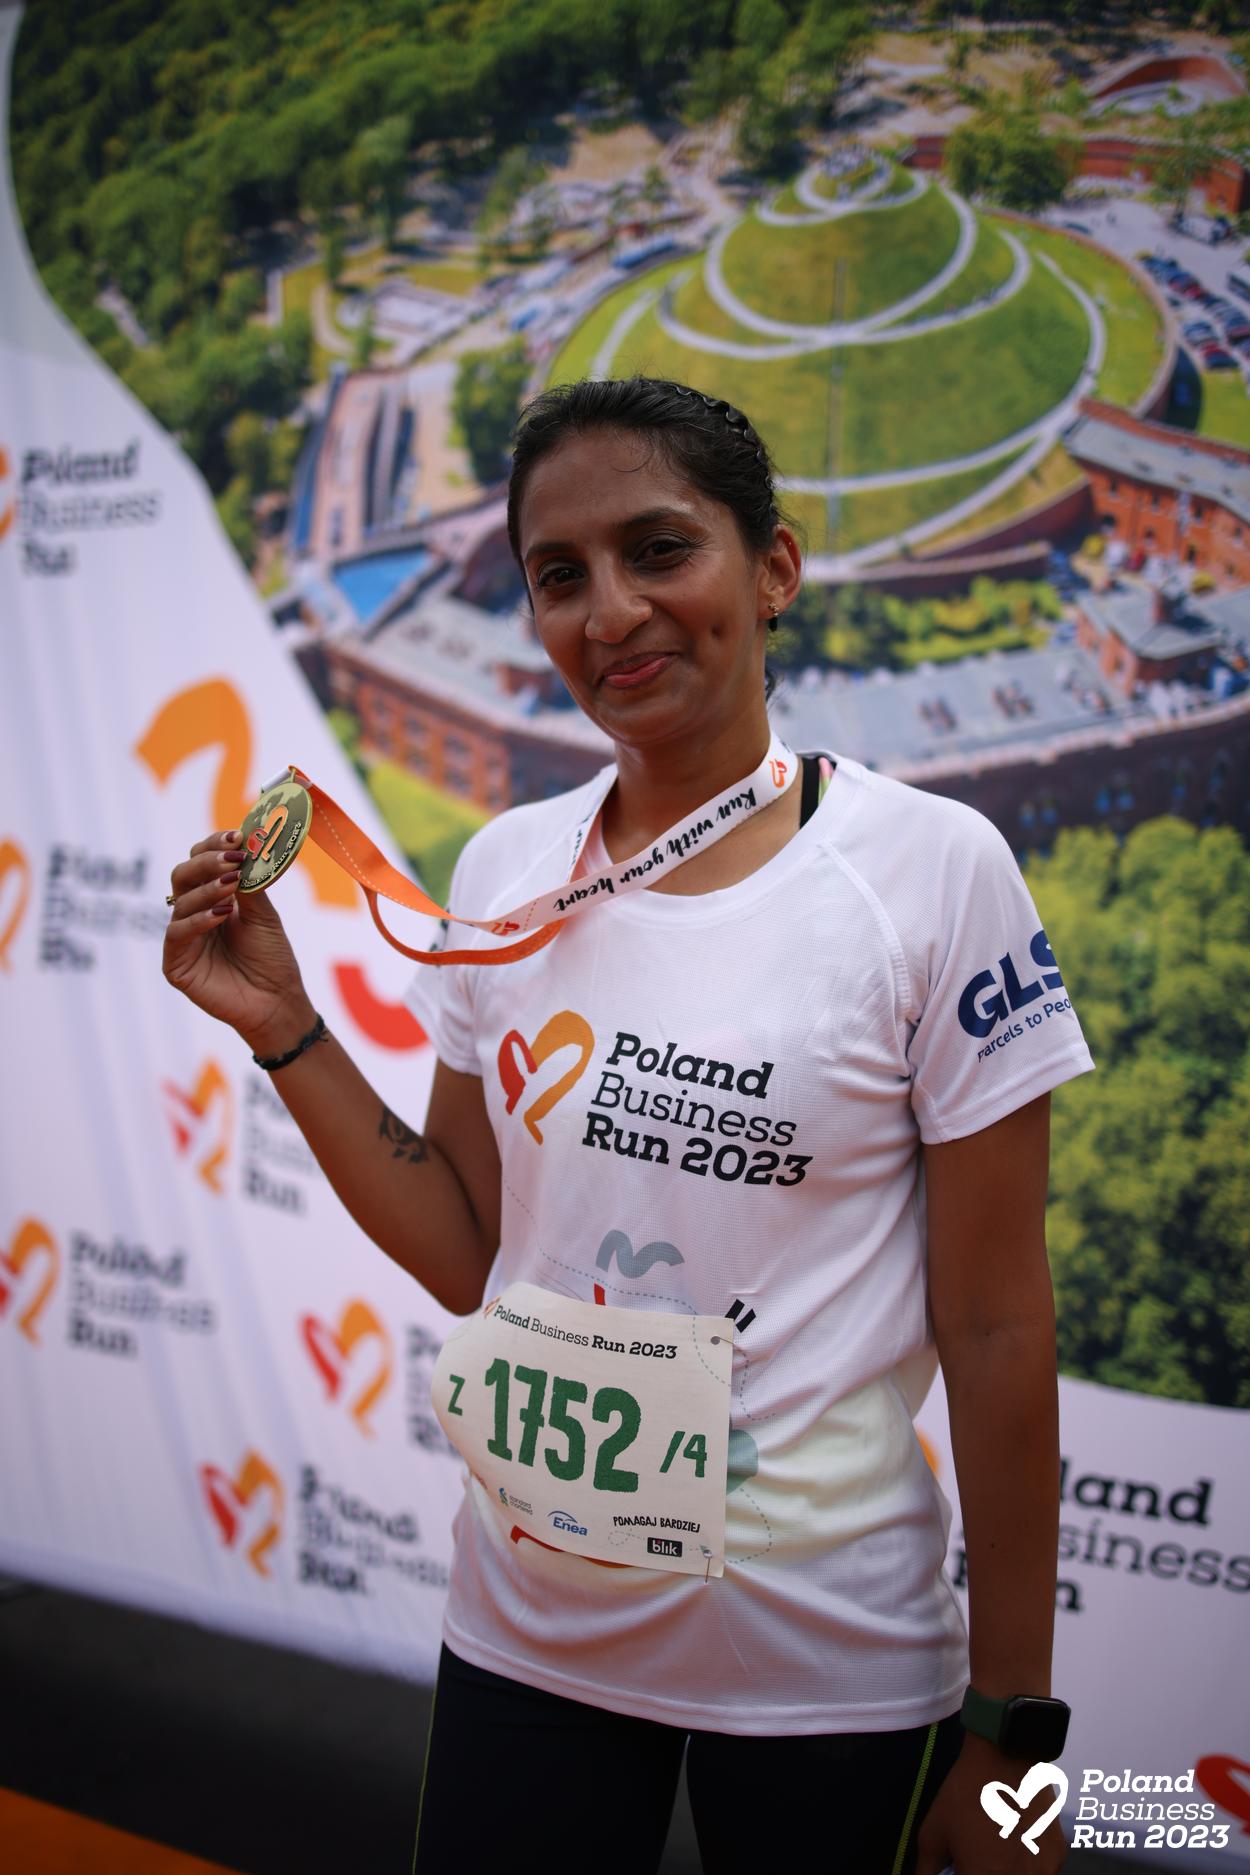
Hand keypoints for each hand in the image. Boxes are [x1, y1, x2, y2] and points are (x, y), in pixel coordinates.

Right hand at [163, 830, 313, 1053]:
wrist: (277, 1002)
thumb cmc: (272, 958)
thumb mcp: (263, 913)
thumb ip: (251, 881)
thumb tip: (247, 842)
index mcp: (213, 897)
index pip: (201, 859)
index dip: (214, 845)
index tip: (237, 835)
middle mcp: (193, 913)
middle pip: (184, 874)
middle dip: (207, 861)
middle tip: (233, 857)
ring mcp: (183, 938)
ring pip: (180, 900)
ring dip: (207, 888)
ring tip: (232, 885)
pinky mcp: (175, 963)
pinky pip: (177, 933)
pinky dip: (199, 919)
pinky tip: (221, 914)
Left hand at [915, 1735, 1067, 1874]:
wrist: (1004, 1757)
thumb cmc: (965, 1796)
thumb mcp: (933, 1834)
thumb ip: (928, 1870)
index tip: (961, 1868)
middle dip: (985, 1873)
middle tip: (976, 1859)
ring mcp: (1044, 1872)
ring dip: (1009, 1871)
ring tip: (997, 1844)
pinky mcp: (1058, 1856)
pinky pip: (1041, 1871)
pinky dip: (1027, 1864)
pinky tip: (1015, 1839)